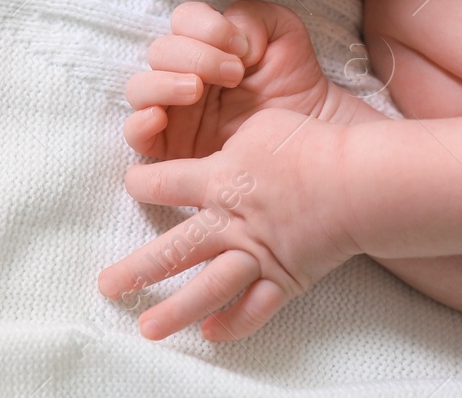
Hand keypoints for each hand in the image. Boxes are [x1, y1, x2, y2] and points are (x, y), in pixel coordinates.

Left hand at [99, 107, 355, 340]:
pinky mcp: (285, 277)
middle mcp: (228, 222)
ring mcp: (255, 254)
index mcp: (219, 180)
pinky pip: (256, 308)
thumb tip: (224, 142)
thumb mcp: (264, 126)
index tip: (132, 184)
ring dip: (175, 311)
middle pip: (174, 249)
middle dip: (137, 269)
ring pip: (207, 288)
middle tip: (106, 286)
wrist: (355, 181)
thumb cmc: (310, 145)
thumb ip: (235, 140)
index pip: (165, 183)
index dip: (143, 183)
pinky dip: (235, 324)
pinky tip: (212, 335)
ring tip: (146, 329)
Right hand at [123, 0, 336, 159]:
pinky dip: (139, 122)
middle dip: (196, 57)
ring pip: (139, 88)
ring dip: (165, 84)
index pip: (183, 20)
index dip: (206, 27)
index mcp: (205, 44)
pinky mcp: (169, 146)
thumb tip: (230, 34)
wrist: (309, 130)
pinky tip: (161, 117)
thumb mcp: (285, 33)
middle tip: (234, 74)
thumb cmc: (294, 82)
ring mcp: (172, 109)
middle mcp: (183, 72)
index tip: (242, 46)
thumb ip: (256, 16)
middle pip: (160, 51)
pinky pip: (134, 133)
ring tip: (196, 90)